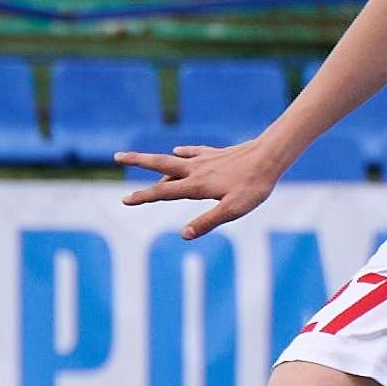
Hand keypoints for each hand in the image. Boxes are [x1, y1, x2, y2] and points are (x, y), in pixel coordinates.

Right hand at [118, 138, 280, 240]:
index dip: (143, 197)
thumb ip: (207, 222)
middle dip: (137, 161)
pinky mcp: (215, 153)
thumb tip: (183, 235)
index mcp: (196, 186)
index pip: (163, 193)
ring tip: (142, 161)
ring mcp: (204, 159)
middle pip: (159, 164)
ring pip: (173, 158)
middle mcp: (195, 170)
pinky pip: (193, 152)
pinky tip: (178, 150)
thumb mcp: (232, 211)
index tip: (124, 200)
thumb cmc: (253, 186)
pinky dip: (182, 152)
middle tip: (117, 156)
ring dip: (155, 160)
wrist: (269, 156)